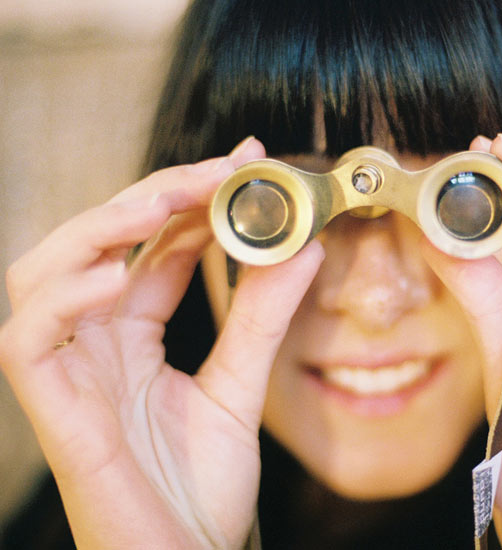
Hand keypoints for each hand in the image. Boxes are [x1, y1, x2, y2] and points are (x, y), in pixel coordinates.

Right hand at [0, 137, 324, 548]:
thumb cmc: (201, 486)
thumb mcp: (240, 387)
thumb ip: (263, 320)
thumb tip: (305, 248)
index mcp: (132, 337)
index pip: (153, 248)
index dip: (191, 199)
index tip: (244, 163)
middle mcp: (92, 344)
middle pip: (98, 244)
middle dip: (152, 197)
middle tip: (216, 169)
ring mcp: (67, 374)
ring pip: (42, 274)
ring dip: (101, 227)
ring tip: (165, 200)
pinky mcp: (52, 411)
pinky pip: (29, 340)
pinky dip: (64, 298)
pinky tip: (117, 274)